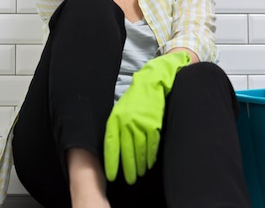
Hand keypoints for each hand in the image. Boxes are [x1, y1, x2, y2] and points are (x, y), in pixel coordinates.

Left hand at [104, 51, 190, 183]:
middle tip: (129, 181)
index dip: (111, 163)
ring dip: (140, 166)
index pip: (110, 146)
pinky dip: (150, 157)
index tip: (111, 176)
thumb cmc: (133, 101)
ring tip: (140, 174)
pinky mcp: (154, 126)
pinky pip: (152, 146)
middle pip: (126, 152)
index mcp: (115, 120)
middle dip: (128, 169)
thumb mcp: (118, 112)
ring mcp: (141, 125)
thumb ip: (115, 129)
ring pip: (140, 152)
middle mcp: (127, 124)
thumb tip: (113, 151)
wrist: (150, 84)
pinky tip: (149, 164)